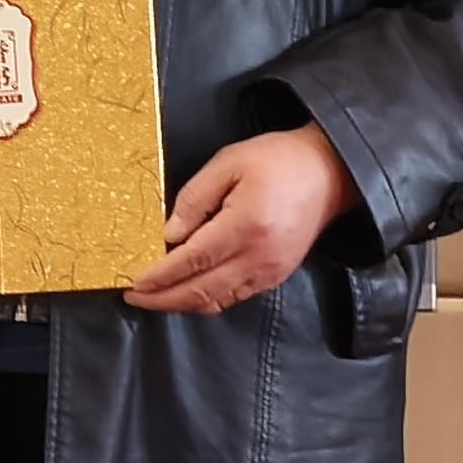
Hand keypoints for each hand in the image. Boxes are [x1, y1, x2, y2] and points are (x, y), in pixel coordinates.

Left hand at [125, 124, 358, 314]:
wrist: (329, 172)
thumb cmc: (279, 160)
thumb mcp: (229, 162)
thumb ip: (194, 199)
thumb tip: (169, 234)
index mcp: (245, 226)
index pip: (191, 261)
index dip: (159, 276)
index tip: (132, 282)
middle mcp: (258, 257)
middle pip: (200, 291)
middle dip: (162, 298)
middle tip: (134, 297)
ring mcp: (269, 272)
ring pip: (216, 301)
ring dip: (182, 303)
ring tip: (155, 296)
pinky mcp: (276, 276)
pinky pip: (234, 297)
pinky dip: (207, 299)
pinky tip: (188, 290)